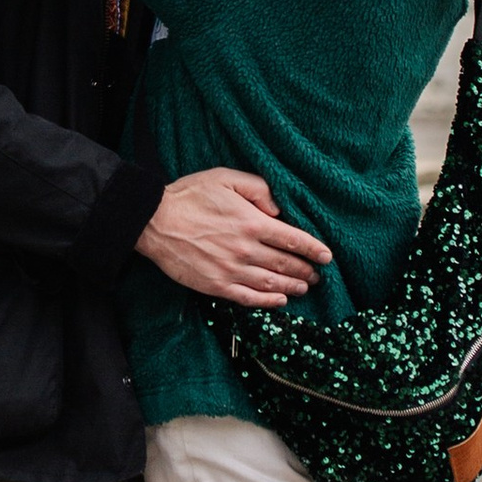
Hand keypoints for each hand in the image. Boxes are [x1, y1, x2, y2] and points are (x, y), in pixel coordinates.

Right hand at [137, 169, 332, 309]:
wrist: (154, 221)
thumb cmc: (191, 195)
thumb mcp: (226, 178)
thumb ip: (258, 189)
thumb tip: (279, 208)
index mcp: (252, 222)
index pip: (293, 239)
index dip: (313, 250)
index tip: (326, 257)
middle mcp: (246, 249)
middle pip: (285, 264)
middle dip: (305, 270)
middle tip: (318, 275)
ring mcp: (231, 270)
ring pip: (271, 284)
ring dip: (292, 287)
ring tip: (304, 288)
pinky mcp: (216, 285)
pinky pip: (248, 298)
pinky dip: (268, 302)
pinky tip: (280, 301)